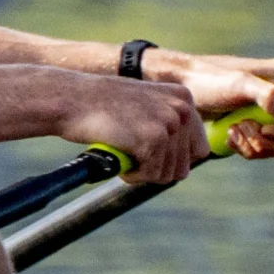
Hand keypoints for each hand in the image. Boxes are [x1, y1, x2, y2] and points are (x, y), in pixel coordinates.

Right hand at [63, 76, 207, 184]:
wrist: (73, 99)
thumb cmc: (102, 105)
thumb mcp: (145, 105)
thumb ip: (167, 123)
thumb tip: (185, 162)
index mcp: (183, 98)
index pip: (199, 148)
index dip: (175, 160)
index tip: (152, 157)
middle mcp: (182, 109)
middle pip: (186, 165)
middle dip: (159, 169)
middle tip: (134, 160)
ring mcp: (169, 124)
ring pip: (169, 174)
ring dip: (145, 173)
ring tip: (124, 157)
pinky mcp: (154, 140)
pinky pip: (152, 175)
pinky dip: (134, 175)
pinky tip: (120, 160)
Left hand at [164, 53, 273, 158]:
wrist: (183, 86)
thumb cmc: (209, 80)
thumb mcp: (237, 84)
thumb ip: (267, 96)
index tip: (264, 130)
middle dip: (270, 141)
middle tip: (242, 128)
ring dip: (256, 146)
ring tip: (232, 129)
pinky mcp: (262, 124)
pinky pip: (267, 149)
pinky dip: (248, 149)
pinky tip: (229, 136)